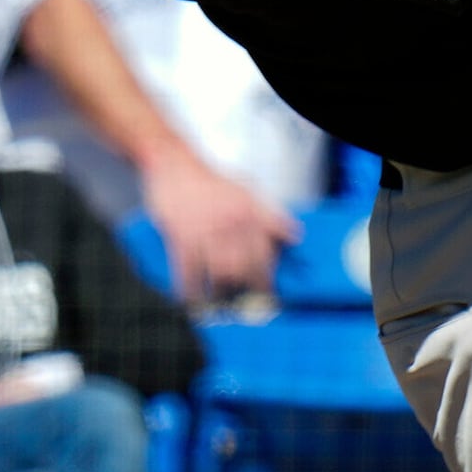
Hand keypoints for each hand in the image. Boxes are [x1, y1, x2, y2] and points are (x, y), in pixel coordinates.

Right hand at [140, 149, 296, 304]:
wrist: (174, 163)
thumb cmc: (212, 180)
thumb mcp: (249, 190)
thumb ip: (271, 215)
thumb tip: (296, 235)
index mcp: (250, 215)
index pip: (266, 254)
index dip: (268, 279)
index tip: (270, 296)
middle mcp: (231, 225)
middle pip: (245, 270)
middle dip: (246, 293)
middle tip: (246, 308)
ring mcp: (205, 232)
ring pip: (219, 275)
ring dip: (221, 296)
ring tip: (221, 307)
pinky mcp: (180, 237)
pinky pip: (188, 272)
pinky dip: (190, 291)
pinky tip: (191, 302)